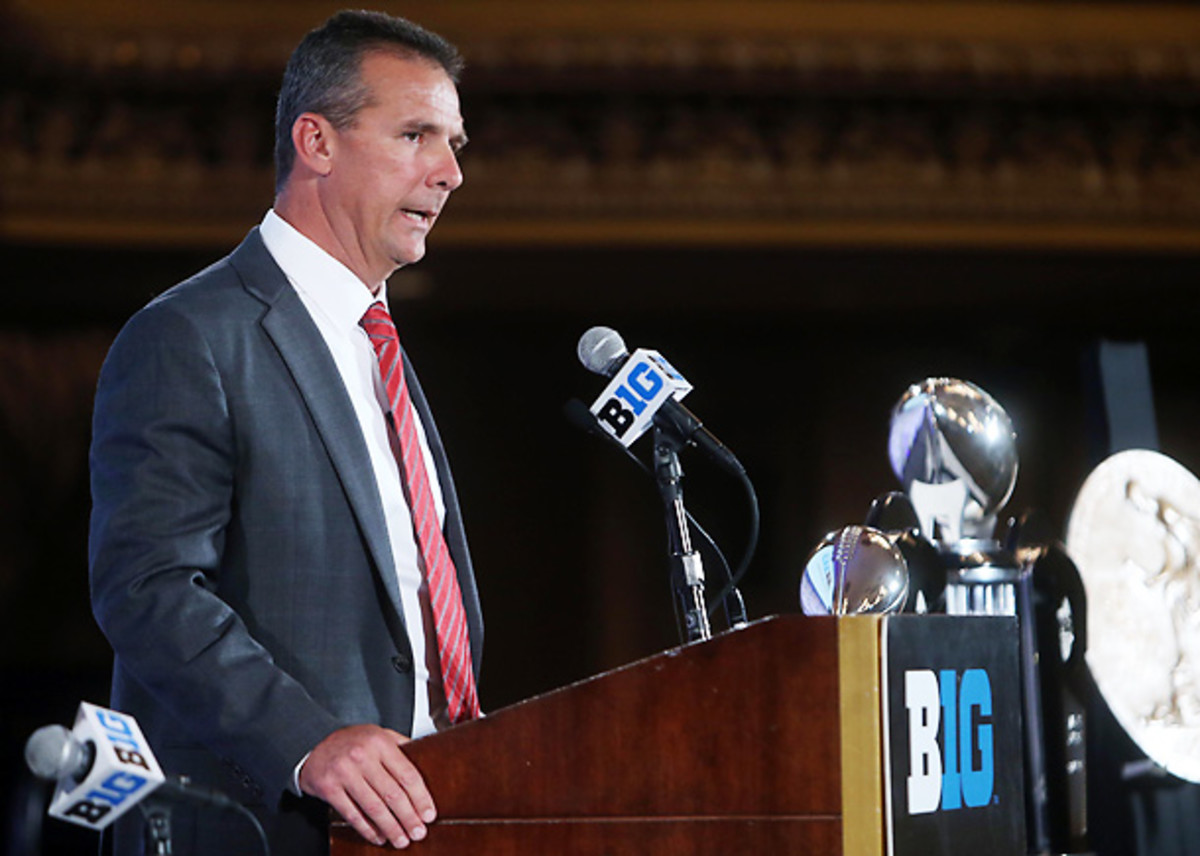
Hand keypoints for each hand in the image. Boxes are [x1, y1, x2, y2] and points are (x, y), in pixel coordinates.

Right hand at [299, 724, 435, 848]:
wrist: (311, 743)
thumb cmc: (350, 742)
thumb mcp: (378, 734)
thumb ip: (401, 746)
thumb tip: (427, 761)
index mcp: (380, 742)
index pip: (407, 775)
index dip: (421, 798)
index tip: (429, 814)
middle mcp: (362, 756)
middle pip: (393, 794)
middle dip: (409, 818)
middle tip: (418, 833)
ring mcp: (344, 772)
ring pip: (374, 807)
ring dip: (390, 828)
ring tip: (401, 840)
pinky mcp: (329, 788)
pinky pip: (352, 814)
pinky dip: (367, 829)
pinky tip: (378, 837)